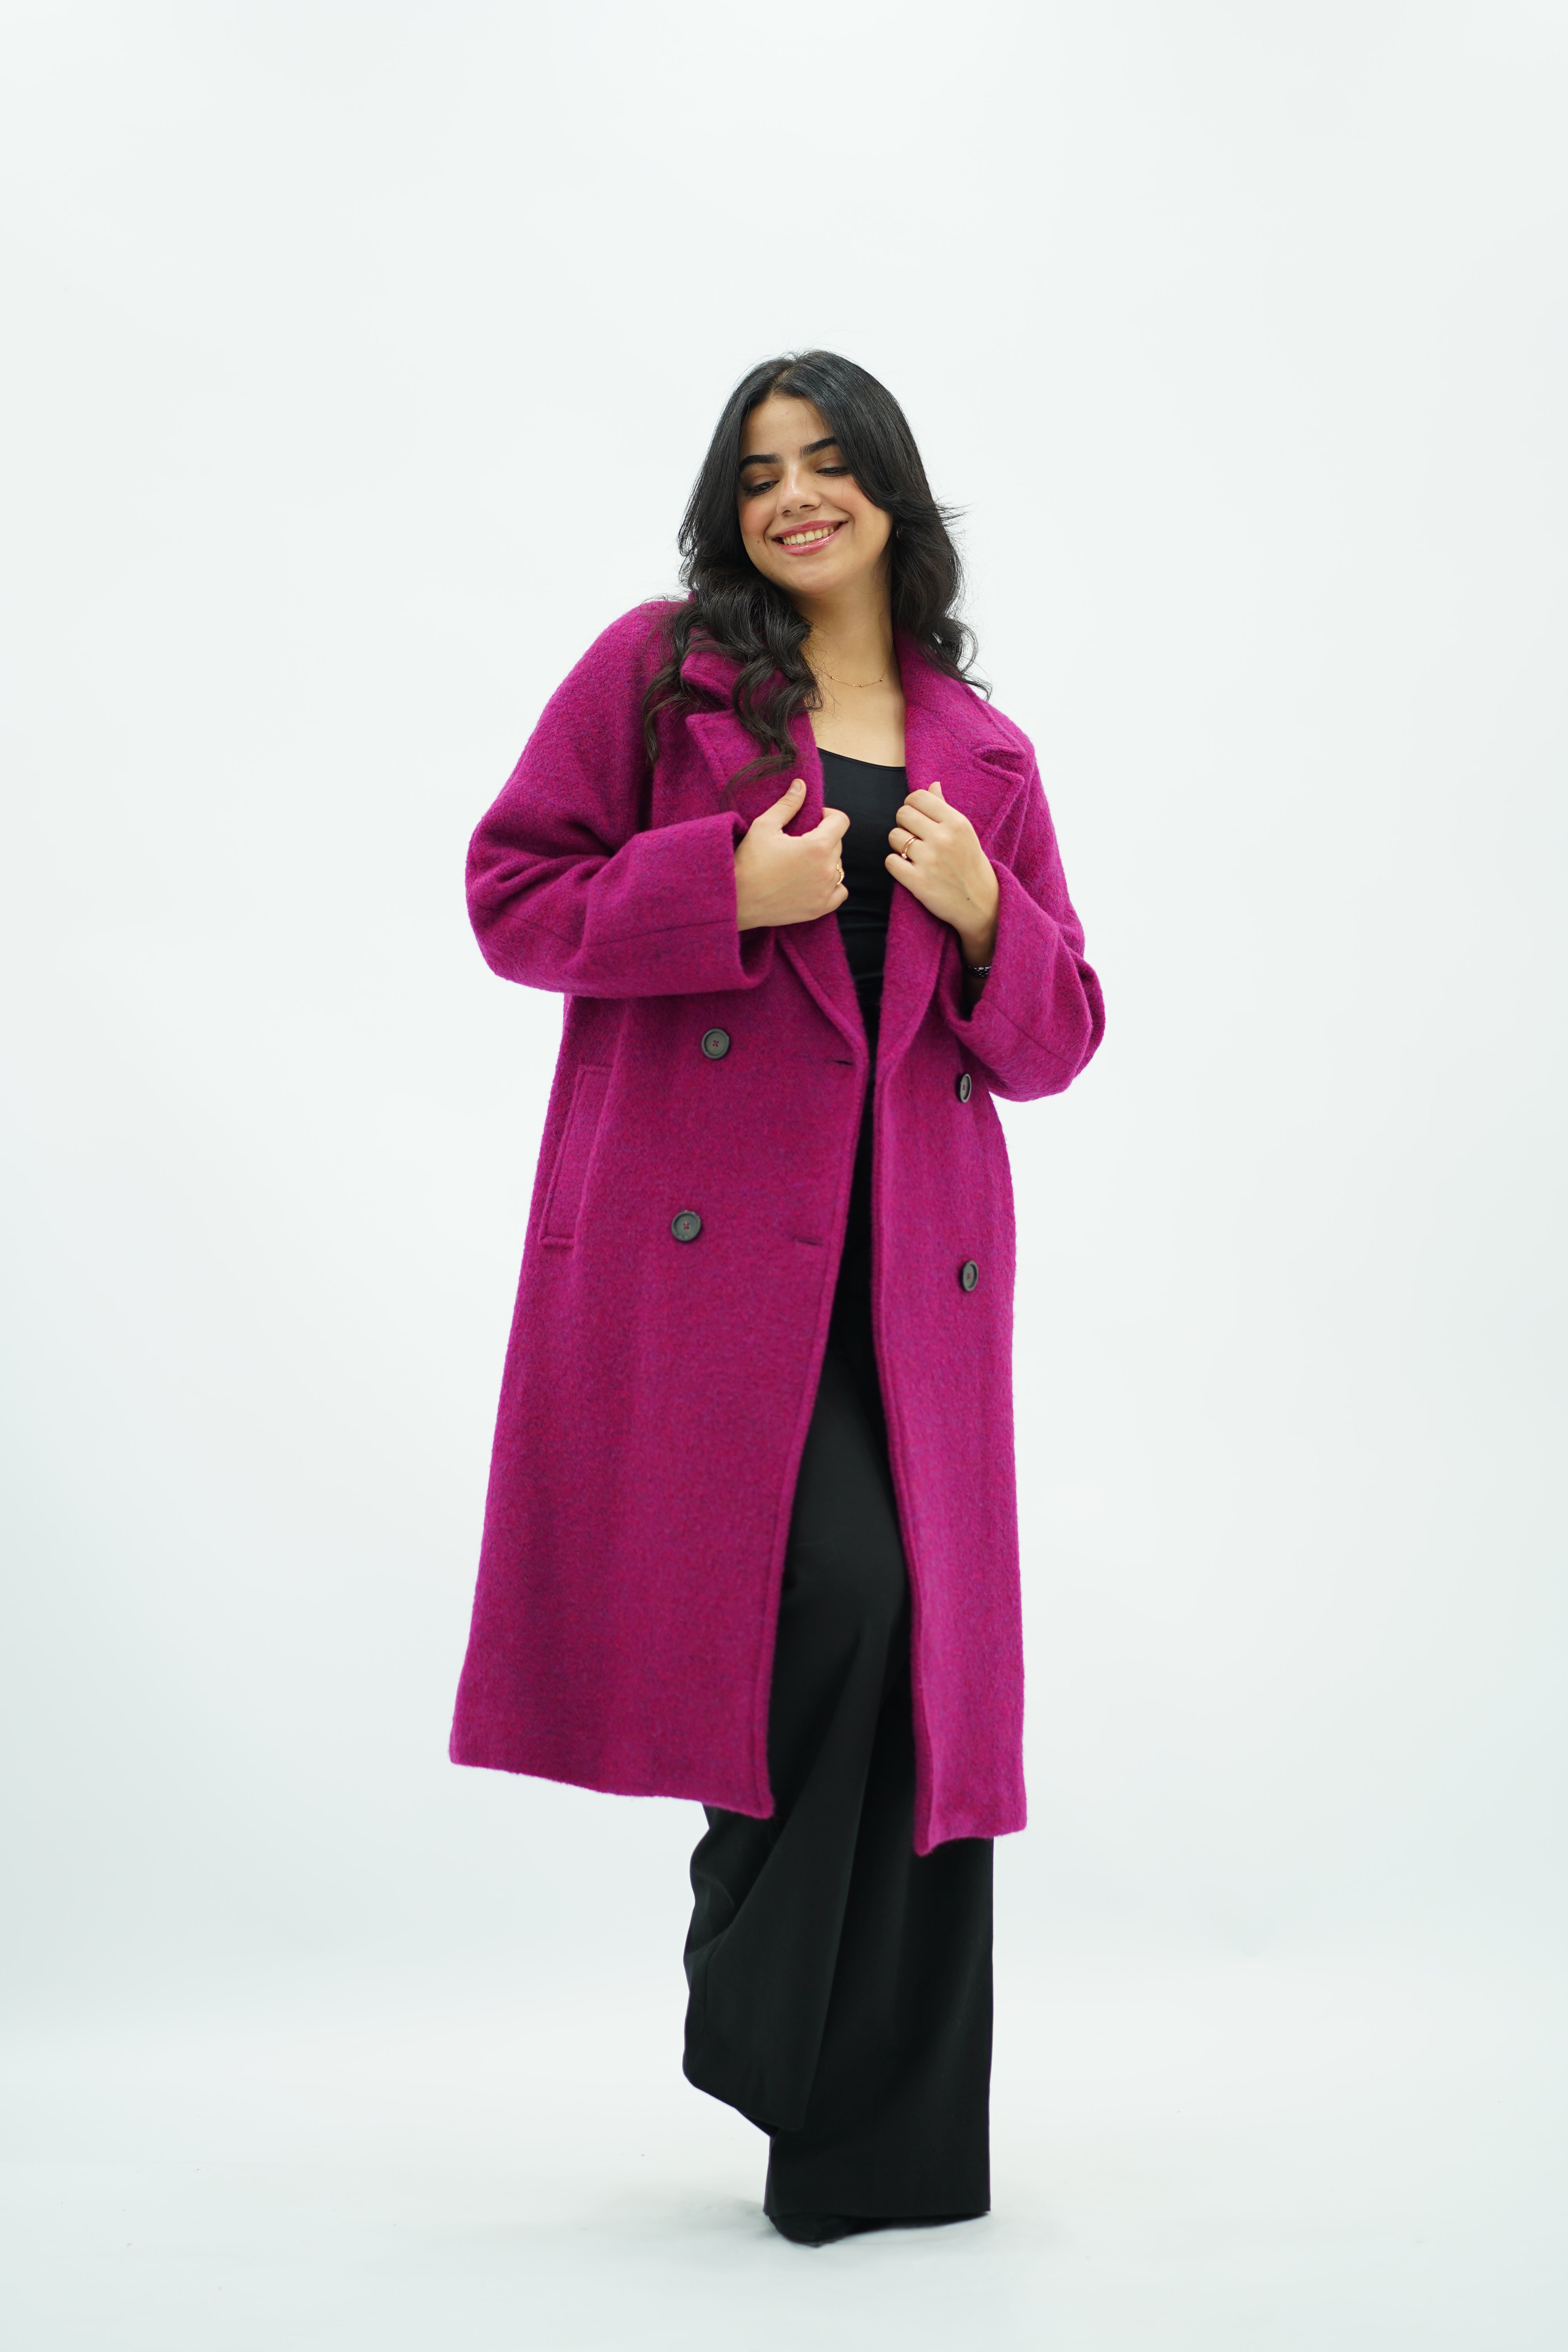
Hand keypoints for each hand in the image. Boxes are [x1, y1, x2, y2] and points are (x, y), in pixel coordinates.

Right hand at [735, 779, 849, 930]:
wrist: (736, 899)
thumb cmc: (748, 862)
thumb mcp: (765, 826)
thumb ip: (788, 804)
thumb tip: (801, 784)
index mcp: (817, 846)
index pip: (841, 821)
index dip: (828, 815)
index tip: (814, 818)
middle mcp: (827, 869)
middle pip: (838, 844)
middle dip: (823, 837)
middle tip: (800, 841)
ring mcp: (825, 891)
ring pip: (838, 867)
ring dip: (826, 860)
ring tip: (803, 861)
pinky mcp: (819, 908)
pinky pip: (840, 892)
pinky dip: (832, 885)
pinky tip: (815, 880)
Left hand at [886, 782, 998, 965]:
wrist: (981, 904)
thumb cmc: (970, 864)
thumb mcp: (965, 833)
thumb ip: (945, 808)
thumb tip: (932, 784)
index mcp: (956, 822)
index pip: (918, 797)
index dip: (911, 805)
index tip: (916, 816)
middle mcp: (943, 839)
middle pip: (902, 814)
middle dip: (904, 824)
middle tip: (913, 836)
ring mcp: (930, 861)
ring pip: (894, 837)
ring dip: (899, 845)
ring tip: (913, 854)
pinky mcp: (918, 882)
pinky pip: (890, 861)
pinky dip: (895, 865)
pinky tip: (908, 868)